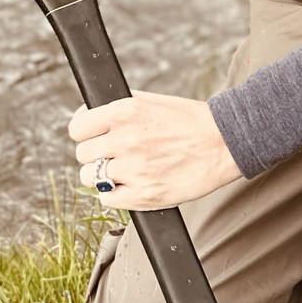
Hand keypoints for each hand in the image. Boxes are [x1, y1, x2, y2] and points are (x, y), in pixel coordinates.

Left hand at [69, 93, 240, 210]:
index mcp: (125, 112)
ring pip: (90, 178)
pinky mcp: (145, 195)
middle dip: (95, 155)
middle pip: (82, 155)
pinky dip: (115, 195)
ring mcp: (135, 169)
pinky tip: (131, 185)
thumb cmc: (189, 120)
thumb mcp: (151, 101)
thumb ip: (117, 109)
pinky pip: (107, 200)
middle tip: (114, 154)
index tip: (92, 136)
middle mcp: (126, 140)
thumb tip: (87, 116)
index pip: (77, 128)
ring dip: (102, 176)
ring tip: (122, 170)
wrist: (224, 142)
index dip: (84, 133)